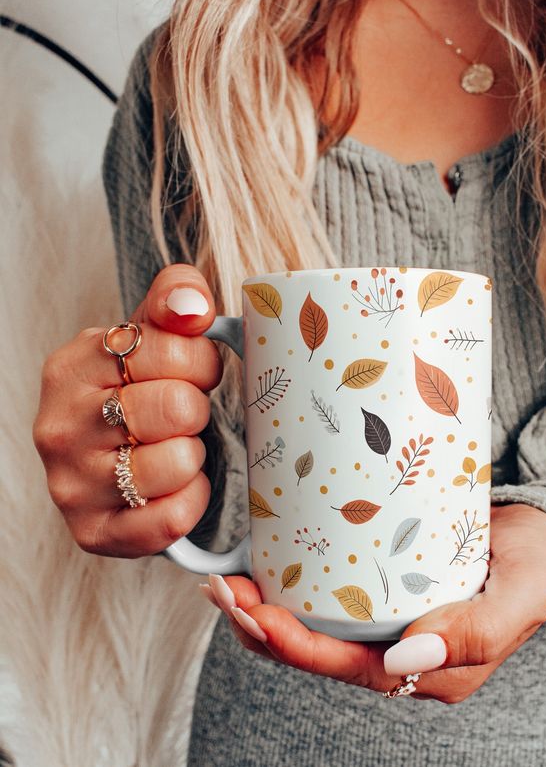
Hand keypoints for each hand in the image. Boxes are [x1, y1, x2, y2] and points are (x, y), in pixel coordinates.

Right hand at [33, 264, 222, 556]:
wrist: (119, 454)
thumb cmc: (142, 388)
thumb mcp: (153, 331)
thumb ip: (176, 298)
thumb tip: (192, 306)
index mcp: (72, 366)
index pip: (171, 350)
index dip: (200, 361)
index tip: (190, 372)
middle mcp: (59, 426)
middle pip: (177, 406)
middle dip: (197, 409)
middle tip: (182, 414)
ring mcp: (71, 485)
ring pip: (177, 463)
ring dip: (193, 456)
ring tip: (172, 448)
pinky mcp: (93, 533)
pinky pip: (171, 519)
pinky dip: (189, 501)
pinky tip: (174, 487)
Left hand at [203, 503, 545, 702]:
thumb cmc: (535, 570)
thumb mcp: (516, 602)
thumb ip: (470, 637)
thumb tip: (401, 665)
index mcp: (427, 671)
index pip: (347, 669)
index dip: (295, 647)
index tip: (255, 613)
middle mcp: (399, 655)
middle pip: (317, 652)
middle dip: (262, 627)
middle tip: (223, 589)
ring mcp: (388, 624)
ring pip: (314, 628)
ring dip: (265, 609)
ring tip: (226, 580)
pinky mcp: (383, 591)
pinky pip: (328, 600)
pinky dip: (290, 586)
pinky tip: (263, 563)